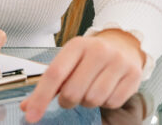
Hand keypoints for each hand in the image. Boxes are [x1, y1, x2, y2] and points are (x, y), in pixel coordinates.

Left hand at [19, 29, 145, 122]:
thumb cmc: (91, 56)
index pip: (55, 74)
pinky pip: (112, 103)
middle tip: (71, 95)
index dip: (41, 98)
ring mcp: (118, 62)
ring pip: (93, 100)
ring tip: (91, 89)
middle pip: (72, 92)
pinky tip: (107, 89)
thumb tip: (28, 107)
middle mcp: (99, 50)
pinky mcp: (133, 75)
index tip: (31, 116)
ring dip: (87, 101)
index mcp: (78, 45)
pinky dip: (106, 102)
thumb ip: (49, 84)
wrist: (124, 45)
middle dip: (68, 100)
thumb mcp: (69, 61)